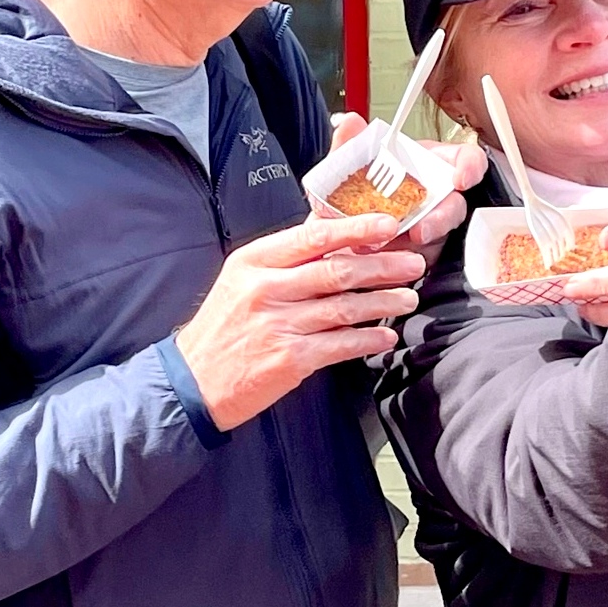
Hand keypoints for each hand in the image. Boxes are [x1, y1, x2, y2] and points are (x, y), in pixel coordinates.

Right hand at [175, 213, 424, 430]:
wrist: (193, 381)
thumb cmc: (225, 326)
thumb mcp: (243, 279)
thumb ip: (285, 259)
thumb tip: (333, 233)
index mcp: (255, 261)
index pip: (313, 236)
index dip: (355, 229)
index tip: (387, 226)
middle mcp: (266, 289)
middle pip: (336, 271)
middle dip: (382, 266)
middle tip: (413, 264)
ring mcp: (278, 325)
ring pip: (344, 307)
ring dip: (383, 303)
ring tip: (408, 298)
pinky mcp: (289, 359)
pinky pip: (340, 345)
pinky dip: (367, 340)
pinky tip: (385, 337)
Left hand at [327, 112, 487, 260]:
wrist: (336, 233)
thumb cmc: (352, 196)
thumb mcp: (345, 169)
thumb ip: (350, 145)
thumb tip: (351, 122)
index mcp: (426, 166)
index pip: (463, 160)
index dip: (470, 166)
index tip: (461, 179)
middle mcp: (435, 197)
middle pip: (455, 205)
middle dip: (440, 219)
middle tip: (420, 230)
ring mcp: (430, 227)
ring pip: (440, 238)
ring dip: (418, 246)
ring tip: (389, 247)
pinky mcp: (421, 255)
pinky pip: (422, 261)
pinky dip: (402, 262)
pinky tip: (383, 259)